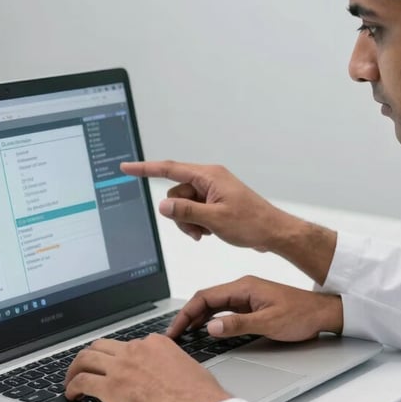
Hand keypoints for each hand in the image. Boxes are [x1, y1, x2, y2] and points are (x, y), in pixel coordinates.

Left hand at [63, 335, 230, 401]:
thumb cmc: (199, 394)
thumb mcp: (188, 367)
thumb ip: (172, 365)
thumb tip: (169, 374)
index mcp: (156, 343)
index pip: (128, 345)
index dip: (118, 357)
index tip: (115, 366)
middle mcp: (136, 349)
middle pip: (102, 346)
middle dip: (90, 356)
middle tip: (84, 368)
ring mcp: (121, 366)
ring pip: (87, 358)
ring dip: (74, 369)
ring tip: (71, 381)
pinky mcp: (111, 387)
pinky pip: (83, 381)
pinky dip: (72, 387)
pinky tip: (72, 395)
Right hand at [120, 160, 288, 250]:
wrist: (273, 232)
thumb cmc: (252, 223)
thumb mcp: (215, 219)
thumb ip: (186, 211)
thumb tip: (163, 206)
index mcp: (209, 176)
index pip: (169, 169)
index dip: (145, 169)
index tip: (127, 168)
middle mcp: (209, 179)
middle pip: (176, 194)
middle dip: (180, 215)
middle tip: (196, 230)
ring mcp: (213, 191)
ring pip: (183, 205)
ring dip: (189, 222)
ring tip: (205, 233)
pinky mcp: (216, 202)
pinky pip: (194, 211)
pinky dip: (197, 223)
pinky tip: (209, 232)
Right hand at [167, 276, 343, 341]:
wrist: (323, 313)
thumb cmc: (301, 315)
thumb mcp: (269, 323)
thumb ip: (238, 325)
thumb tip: (211, 327)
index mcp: (244, 287)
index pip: (206, 296)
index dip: (187, 312)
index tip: (176, 329)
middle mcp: (243, 288)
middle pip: (206, 299)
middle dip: (187, 315)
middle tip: (175, 335)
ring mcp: (247, 296)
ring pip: (214, 305)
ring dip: (198, 318)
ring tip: (185, 334)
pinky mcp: (251, 304)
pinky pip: (224, 310)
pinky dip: (211, 319)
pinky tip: (205, 330)